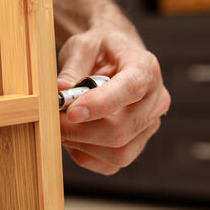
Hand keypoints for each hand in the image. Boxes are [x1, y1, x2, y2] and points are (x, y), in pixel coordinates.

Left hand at [58, 24, 170, 175]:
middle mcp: (156, 99)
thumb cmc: (99, 49)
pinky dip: (86, 156)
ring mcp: (149, 125)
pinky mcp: (138, 144)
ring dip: (83, 145)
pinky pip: (112, 164)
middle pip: (122, 130)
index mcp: (146, 68)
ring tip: (62, 127)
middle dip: (81, 131)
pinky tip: (73, 139)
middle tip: (53, 121)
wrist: (112, 55)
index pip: (131, 89)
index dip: (100, 104)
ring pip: (119, 153)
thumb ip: (72, 68)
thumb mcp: (83, 45)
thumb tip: (59, 92)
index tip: (71, 111)